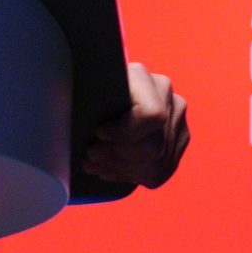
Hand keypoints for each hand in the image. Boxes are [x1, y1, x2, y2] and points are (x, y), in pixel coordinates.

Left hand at [81, 62, 188, 188]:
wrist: (102, 92)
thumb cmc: (86, 91)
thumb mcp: (84, 89)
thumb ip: (86, 101)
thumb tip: (73, 119)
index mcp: (143, 77)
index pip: (151, 115)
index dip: (124, 133)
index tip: (98, 134)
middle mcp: (167, 95)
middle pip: (154, 145)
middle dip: (118, 157)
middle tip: (91, 156)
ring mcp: (177, 119)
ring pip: (158, 162)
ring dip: (123, 170)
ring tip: (97, 166)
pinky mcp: (179, 139)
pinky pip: (162, 169)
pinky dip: (134, 175)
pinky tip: (113, 169)